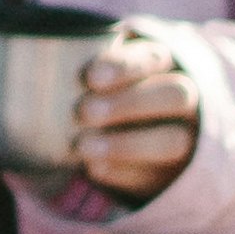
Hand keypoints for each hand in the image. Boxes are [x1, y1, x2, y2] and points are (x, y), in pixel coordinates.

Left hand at [69, 28, 201, 197]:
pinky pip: (154, 176)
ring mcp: (184, 138)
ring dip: (126, 144)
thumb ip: (87, 70)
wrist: (126, 135)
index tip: (91, 77)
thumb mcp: (100, 73)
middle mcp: (184, 100)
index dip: (126, 66)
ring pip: (173, 141)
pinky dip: (122, 173)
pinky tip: (94, 168)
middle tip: (84, 111)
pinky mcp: (171, 174)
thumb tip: (50, 65)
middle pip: (176, 95)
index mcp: (165, 65)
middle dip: (130, 103)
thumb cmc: (103, 91)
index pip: (156, 57)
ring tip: (83, 146)